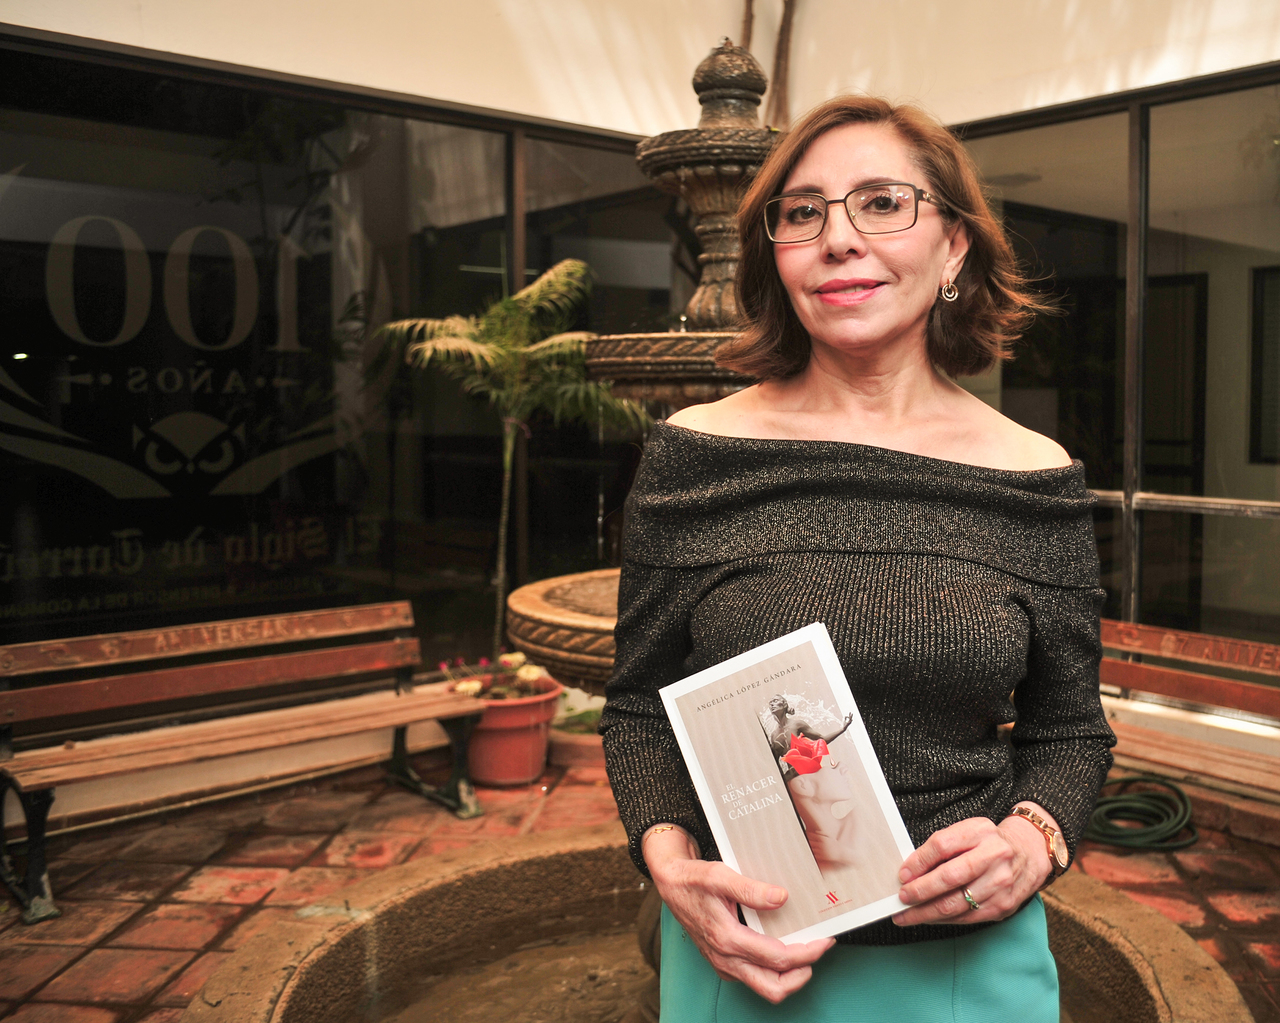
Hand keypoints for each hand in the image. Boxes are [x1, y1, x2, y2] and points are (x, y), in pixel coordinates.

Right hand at [643, 825, 833, 1002]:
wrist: (670, 883)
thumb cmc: (693, 879)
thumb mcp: (720, 876)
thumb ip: (751, 889)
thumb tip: (781, 898)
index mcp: (728, 938)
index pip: (778, 958)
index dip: (807, 952)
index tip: (825, 940)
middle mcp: (726, 958)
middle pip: (773, 987)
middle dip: (802, 974)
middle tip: (818, 951)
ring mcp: (724, 963)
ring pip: (764, 986)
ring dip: (788, 976)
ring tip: (804, 953)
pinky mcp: (723, 962)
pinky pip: (753, 978)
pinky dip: (773, 971)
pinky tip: (781, 950)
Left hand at [891, 806, 1054, 926]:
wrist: (1029, 854)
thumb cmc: (989, 843)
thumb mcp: (968, 831)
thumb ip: (942, 846)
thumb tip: (911, 870)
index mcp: (980, 832)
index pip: (943, 845)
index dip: (919, 861)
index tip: (902, 875)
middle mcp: (994, 857)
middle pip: (950, 877)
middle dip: (920, 891)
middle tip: (901, 899)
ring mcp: (1000, 884)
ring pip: (956, 904)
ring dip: (926, 913)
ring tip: (906, 915)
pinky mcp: (1003, 906)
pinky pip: (967, 917)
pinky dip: (943, 920)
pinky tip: (929, 918)